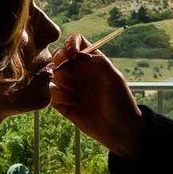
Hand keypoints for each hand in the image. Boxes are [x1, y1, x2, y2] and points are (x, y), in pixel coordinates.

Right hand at [46, 35, 144, 159]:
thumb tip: (78, 53)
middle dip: (60, 62)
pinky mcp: (62, 103)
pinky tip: (73, 103)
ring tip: (76, 93)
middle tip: (68, 73)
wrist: (120, 131)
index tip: (72, 53)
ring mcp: (69, 87)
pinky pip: (50, 93)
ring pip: (52, 74)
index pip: (75, 42)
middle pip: (58, 56)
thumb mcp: (115, 79)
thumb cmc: (121, 102)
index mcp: (92, 61)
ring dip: (61, 81)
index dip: (70, 43)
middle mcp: (79, 71)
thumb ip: (98, 62)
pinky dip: (59, 96)